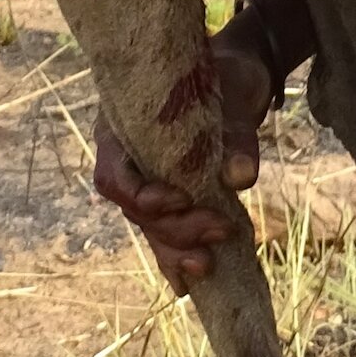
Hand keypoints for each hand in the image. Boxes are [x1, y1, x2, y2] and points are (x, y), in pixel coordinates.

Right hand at [92, 41, 272, 292]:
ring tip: (206, 265)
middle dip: (175, 228)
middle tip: (221, 229)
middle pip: (136, 210)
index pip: (114, 178)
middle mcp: (127, 158)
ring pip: (150, 226)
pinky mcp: (171, 194)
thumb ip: (236, 134)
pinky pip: (165, 231)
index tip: (182, 199)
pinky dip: (176, 256)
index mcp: (123, 128)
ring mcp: (147, 179)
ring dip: (177, 248)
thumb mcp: (235, 93)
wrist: (241, 72)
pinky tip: (189, 284)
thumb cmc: (230, 73)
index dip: (144, 198)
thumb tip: (240, 177)